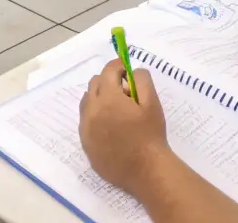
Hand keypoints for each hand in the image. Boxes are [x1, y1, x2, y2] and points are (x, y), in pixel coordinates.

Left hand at [79, 61, 168, 192]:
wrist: (146, 170)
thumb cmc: (151, 134)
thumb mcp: (152, 102)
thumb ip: (142, 80)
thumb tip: (132, 71)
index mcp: (108, 99)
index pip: (108, 72)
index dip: (119, 66)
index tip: (127, 69)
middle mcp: (91, 112)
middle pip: (94, 85)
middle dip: (108, 82)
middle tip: (125, 93)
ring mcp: (86, 130)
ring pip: (86, 103)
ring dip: (99, 99)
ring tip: (117, 111)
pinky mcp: (86, 145)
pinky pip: (85, 123)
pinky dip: (95, 118)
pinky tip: (111, 128)